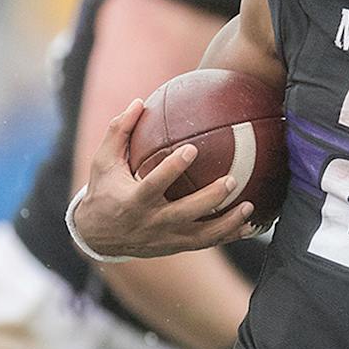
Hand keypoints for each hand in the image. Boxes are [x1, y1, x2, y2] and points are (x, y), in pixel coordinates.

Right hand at [71, 99, 256, 259]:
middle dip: (209, 198)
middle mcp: (151, 222)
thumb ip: (119, 131)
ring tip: (250, 205)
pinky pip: (207, 243)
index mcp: (133, 200)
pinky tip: (249, 224)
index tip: (192, 148)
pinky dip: (229, 235)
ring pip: (201, 235)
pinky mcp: (176, 246)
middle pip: (185, 213)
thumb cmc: (103, 191)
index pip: (155, 184)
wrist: (98, 236)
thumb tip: (139, 102)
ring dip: (227, 222)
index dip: (173, 168)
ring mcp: (166, 238)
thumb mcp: (103, 162)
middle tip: (231, 179)